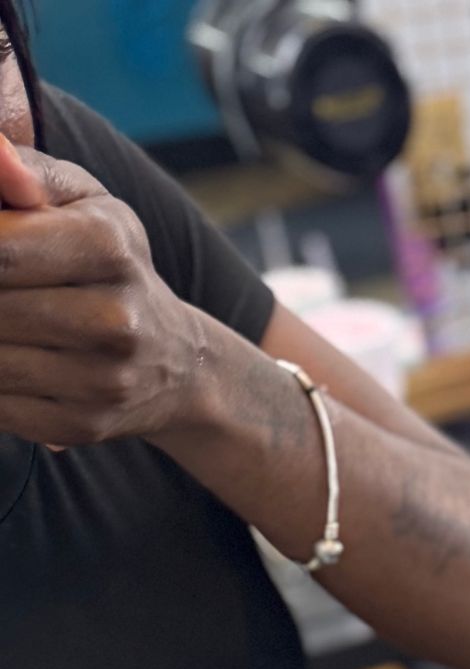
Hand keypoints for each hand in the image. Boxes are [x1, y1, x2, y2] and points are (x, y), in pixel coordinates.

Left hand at [0, 133, 208, 444]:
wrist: (178, 363)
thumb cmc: (111, 267)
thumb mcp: (85, 201)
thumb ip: (27, 170)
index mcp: (110, 248)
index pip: (2, 246)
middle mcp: (115, 319)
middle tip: (0, 291)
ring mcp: (102, 380)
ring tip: (5, 320)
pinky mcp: (83, 425)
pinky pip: (0, 405)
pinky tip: (12, 358)